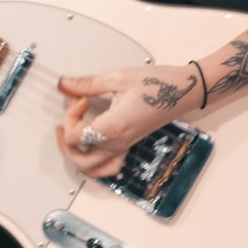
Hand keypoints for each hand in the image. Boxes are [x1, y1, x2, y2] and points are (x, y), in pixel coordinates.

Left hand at [56, 63, 200, 177]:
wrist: (183, 91)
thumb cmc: (156, 84)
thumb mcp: (118, 78)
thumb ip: (87, 83)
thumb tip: (64, 84)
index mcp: (113, 128)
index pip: (76, 137)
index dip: (70, 116)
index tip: (79, 99)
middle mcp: (118, 143)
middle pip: (80, 160)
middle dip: (65, 141)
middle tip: (67, 120)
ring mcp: (124, 146)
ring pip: (93, 168)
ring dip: (78, 155)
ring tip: (74, 134)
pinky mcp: (129, 144)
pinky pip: (109, 166)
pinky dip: (95, 161)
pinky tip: (92, 143)